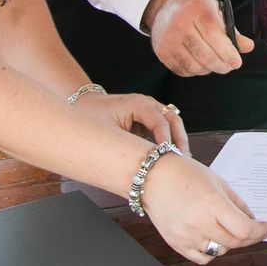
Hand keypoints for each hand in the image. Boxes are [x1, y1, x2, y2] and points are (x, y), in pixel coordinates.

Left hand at [74, 89, 189, 155]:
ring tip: (182, 162)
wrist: (83, 104)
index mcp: (138, 103)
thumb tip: (143, 161)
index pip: (161, 121)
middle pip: (173, 119)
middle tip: (183, 161)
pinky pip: (165, 128)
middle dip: (179, 140)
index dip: (167, 140)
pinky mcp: (148, 118)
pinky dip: (170, 141)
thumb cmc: (91, 117)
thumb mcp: (108, 131)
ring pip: (173, 123)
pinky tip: (171, 158)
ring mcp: (150, 109)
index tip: (169, 157)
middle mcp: (148, 103)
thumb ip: (126, 144)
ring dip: (178, 141)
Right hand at [143, 152, 266, 265]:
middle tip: (254, 231)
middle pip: (234, 242)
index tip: (265, 227)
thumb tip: (251, 219)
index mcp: (212, 204)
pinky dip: (211, 252)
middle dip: (249, 238)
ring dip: (229, 244)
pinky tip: (212, 238)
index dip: (259, 231)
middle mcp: (199, 223)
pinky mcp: (176, 244)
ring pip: (219, 252)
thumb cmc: (183, 174)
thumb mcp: (217, 182)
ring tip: (228, 230)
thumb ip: (236, 203)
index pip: (244, 229)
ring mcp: (186, 236)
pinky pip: (202, 258)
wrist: (152, 178)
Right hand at [146, 0, 251, 75]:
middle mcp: (179, 24)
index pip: (213, 35)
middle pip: (204, 54)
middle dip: (221, 65)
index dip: (227, 52)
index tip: (237, 62)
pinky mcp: (161, 51)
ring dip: (209, 69)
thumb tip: (248, 47)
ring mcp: (168, 39)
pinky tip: (200, 64)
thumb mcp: (216, 10)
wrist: (167, 3)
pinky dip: (194, 71)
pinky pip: (181, 70)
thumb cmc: (197, 8)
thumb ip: (232, 30)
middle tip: (229, 67)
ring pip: (193, 66)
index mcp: (196, 9)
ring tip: (215, 63)